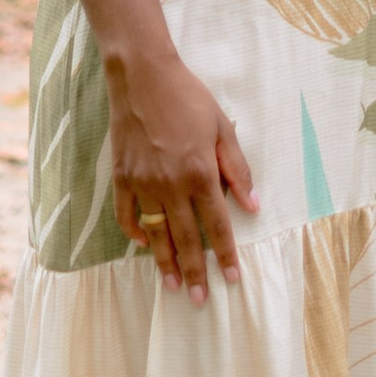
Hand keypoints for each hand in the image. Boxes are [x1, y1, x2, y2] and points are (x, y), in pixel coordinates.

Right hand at [107, 47, 256, 301]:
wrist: (143, 76)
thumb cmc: (188, 97)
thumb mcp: (222, 128)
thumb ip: (237, 169)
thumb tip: (253, 205)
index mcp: (200, 173)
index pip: (216, 225)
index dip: (225, 255)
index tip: (232, 280)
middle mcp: (171, 185)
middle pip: (185, 239)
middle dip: (195, 271)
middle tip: (199, 300)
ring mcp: (143, 183)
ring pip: (156, 234)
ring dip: (165, 262)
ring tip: (173, 286)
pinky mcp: (122, 177)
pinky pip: (127, 215)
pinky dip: (135, 232)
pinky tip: (145, 244)